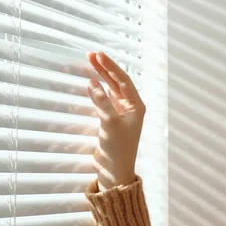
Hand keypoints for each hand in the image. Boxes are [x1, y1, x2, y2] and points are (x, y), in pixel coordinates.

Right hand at [85, 51, 145, 191]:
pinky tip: (89, 84)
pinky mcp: (110, 121)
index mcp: (136, 106)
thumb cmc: (117, 149)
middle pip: (117, 83)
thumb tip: (92, 82)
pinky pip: (103, 100)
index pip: (123, 81)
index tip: (98, 55)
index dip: (111, 67)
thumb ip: (102, 102)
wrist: (114, 171)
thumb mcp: (110, 123)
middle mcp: (130, 108)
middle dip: (104, 68)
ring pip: (110, 90)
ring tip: (89, 63)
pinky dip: (96, 91)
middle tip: (90, 54)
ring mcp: (120, 114)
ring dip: (100, 78)